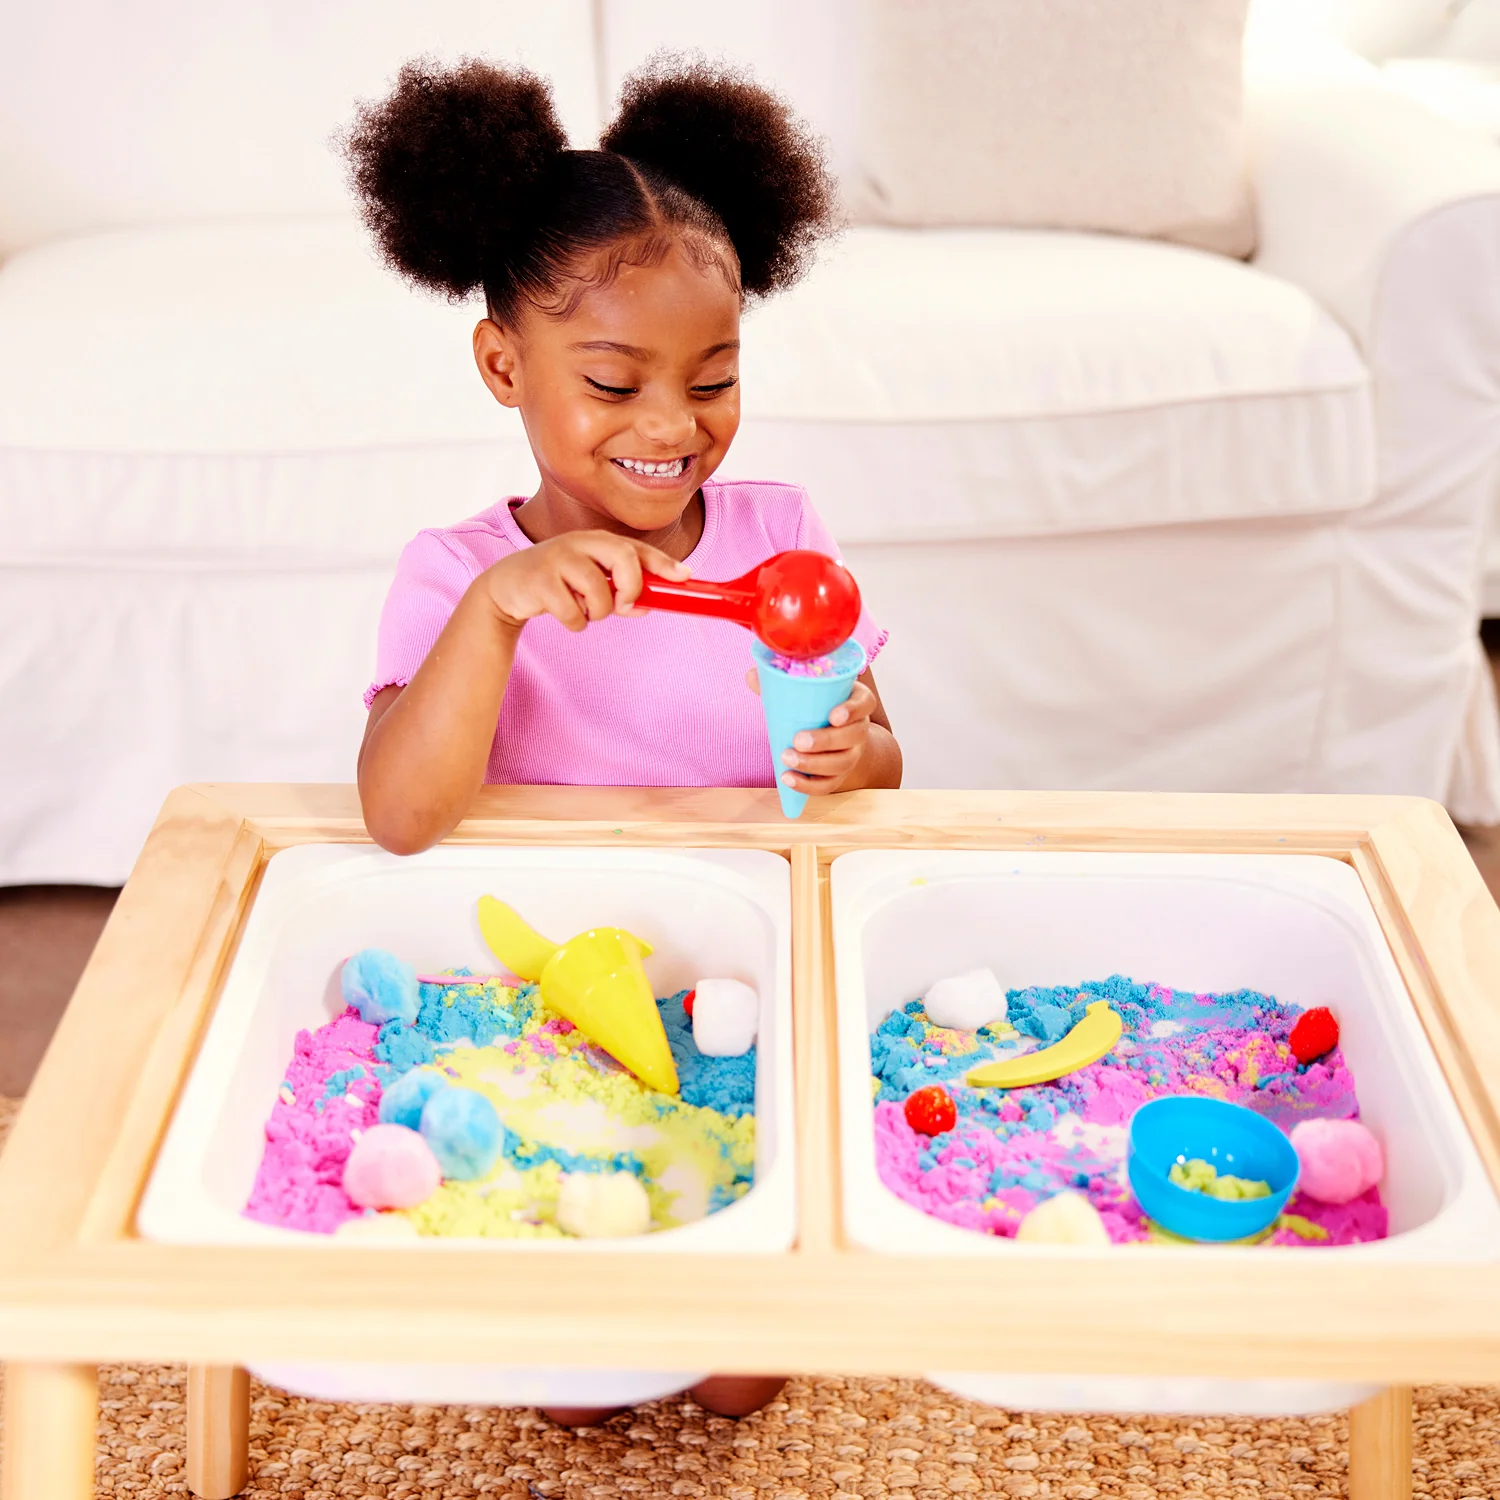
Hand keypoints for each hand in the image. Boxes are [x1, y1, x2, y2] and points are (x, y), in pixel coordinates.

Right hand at [479, 531, 688, 632]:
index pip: (636, 549)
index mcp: (597, 540)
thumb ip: (621, 591)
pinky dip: (575, 623)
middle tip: (624, 607)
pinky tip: (561, 612)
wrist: (507, 588)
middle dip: (632, 589)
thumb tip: (650, 606)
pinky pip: (574, 614)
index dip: (663, 563)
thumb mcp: (592, 582)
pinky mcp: (540, 580)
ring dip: (597, 613)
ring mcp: (558, 558)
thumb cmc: (558, 583)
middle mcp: (579, 542)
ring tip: (581, 608)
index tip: (684, 577)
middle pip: (624, 558)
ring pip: (600, 593)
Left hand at [745, 670, 878, 795]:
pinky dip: (808, 785)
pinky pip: (829, 784)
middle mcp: (859, 728)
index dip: (853, 710)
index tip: (833, 716)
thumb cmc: (817, 705)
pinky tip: (788, 778)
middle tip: (798, 740)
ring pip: (842, 762)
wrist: (830, 734)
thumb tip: (752, 675)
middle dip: (826, 740)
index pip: (865, 702)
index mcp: (856, 700)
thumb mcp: (807, 690)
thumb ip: (781, 682)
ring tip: (787, 758)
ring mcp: (852, 754)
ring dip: (814, 764)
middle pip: (854, 736)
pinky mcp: (840, 775)